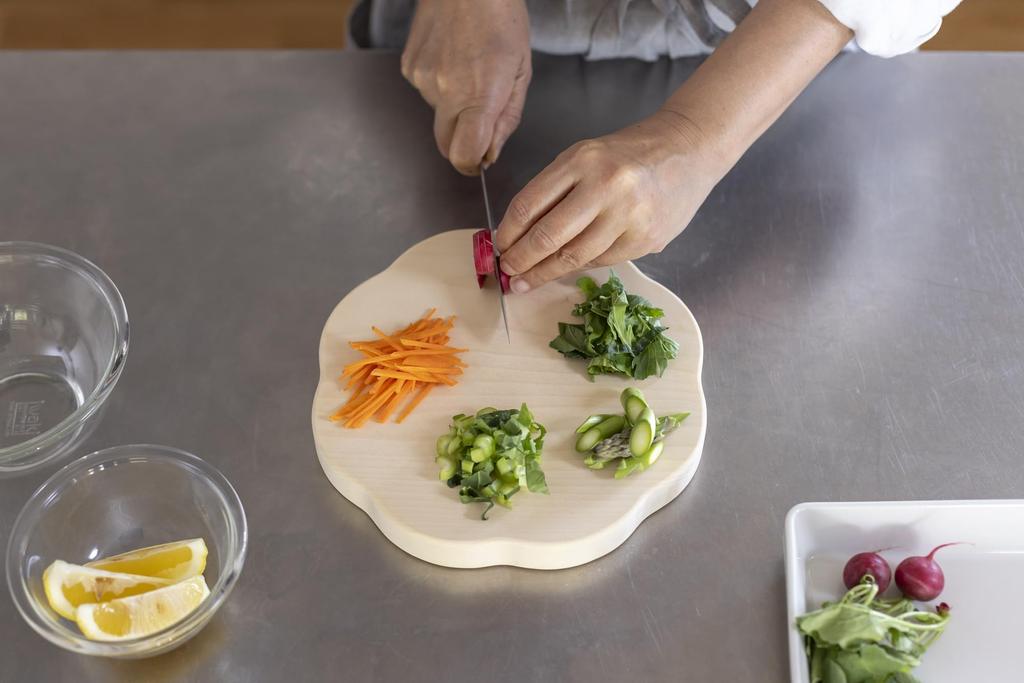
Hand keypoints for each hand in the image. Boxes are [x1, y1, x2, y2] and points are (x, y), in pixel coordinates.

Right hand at [401, 0, 531, 174]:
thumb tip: (491, 153)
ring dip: (454, 106)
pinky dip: (440, 85)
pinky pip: (426, 93)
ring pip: (438, 116)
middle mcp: (446, 91)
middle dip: (463, 143)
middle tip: (480, 120)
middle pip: (445, 146)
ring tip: (469, 70)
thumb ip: (507, 119)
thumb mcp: (522, 71)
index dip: (473, 164)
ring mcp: (423, 79)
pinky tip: (453, 59)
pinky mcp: (409, 68)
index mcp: (480, 94)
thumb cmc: (501, 18)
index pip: (464, 155)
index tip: (480, 160)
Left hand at [495, 109, 727, 291]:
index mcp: (582, 160)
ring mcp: (629, 215)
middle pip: (549, 236)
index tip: (499, 247)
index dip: (509, 232)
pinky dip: (580, 266)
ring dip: (545, 273)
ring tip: (527, 281)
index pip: (530, 204)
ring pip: (575, 257)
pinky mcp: (647, 238)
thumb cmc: (627, 154)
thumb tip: (517, 233)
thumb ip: (553, 191)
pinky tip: (567, 267)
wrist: (688, 149)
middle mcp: (605, 186)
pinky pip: (602, 261)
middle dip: (522, 260)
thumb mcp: (585, 157)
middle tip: (508, 273)